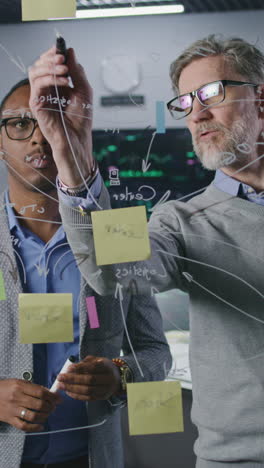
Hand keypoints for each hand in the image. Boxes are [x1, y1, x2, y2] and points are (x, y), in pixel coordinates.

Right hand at [0, 379, 61, 431]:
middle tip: (54, 407)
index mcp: (20, 387)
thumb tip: (48, 392)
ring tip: (48, 414)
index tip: (58, 399)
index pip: (40, 392)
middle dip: (50, 407)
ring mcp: (13, 410)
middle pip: (39, 404)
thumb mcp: (18, 382)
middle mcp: (17, 398)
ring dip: (44, 416)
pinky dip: (34, 427)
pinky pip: (24, 426)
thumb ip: (32, 387)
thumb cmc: (4, 388)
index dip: (52, 396)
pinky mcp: (10, 419)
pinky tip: (41, 426)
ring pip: (33, 416)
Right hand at [28, 46, 93, 186]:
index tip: (62, 47)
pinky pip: (37, 85)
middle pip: (39, 65)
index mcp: (56, 85)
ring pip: (35, 72)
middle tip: (63, 59)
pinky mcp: (36, 105)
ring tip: (65, 70)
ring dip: (50, 67)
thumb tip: (70, 51)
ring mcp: (40, 97)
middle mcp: (46, 90)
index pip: (49, 64)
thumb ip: (77, 72)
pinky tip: (66, 82)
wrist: (78, 140)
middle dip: (51, 58)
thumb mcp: (84, 91)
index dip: (53, 53)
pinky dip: (51, 79)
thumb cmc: (81, 120)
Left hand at [56, 356, 120, 400]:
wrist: (117, 378)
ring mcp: (106, 390)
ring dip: (72, 389)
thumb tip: (71, 368)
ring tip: (61, 386)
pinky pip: (88, 398)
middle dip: (73, 379)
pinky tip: (68, 392)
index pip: (93, 367)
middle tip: (60, 377)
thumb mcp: (97, 360)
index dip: (80, 367)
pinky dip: (77, 396)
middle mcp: (108, 379)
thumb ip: (85, 362)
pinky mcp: (102, 397)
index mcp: (107, 366)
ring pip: (88, 391)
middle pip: (90, 380)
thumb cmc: (103, 367)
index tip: (68, 368)